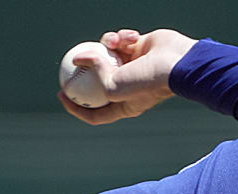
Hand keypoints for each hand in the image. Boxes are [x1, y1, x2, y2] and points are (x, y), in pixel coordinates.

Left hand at [58, 28, 197, 124]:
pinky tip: (128, 37)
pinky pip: (121, 40)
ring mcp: (133, 66)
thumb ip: (94, 73)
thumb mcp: (113, 87)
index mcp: (122, 105)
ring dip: (107, 45)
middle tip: (69, 63)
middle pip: (98, 81)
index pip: (94, 112)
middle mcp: (127, 86)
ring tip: (112, 43)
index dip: (75, 106)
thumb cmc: (146, 82)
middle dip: (83, 71)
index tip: (61, 93)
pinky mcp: (139, 47)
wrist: (176, 63)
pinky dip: (122, 37)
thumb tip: (78, 57)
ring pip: (107, 53)